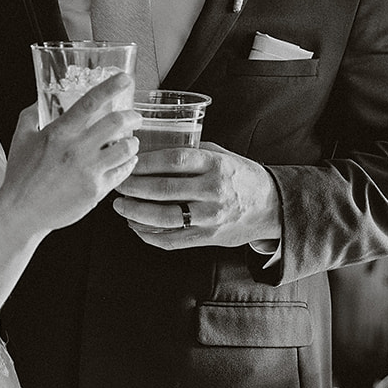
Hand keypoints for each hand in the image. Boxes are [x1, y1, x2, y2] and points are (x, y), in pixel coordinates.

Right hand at [0, 73, 140, 233]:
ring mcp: (88, 171)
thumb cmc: (20, 175)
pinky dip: (129, 163)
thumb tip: (41, 99)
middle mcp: (76, 150)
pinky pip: (122, 172)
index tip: (125, 79)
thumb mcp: (21, 138)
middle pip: (117, 123)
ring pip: (126, 148)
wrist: (21, 212)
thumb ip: (32, 114)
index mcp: (59, 133)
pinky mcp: (96, 191)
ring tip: (131, 141)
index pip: (90, 102)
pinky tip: (127, 160)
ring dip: (133, 141)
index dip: (111, 87)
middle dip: (132, 116)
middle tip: (135, 117)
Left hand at [113, 142, 280, 248]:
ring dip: (136, 213)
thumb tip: (152, 148)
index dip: (146, 162)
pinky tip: (136, 226)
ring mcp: (211, 217)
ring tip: (120, 207)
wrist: (270, 206)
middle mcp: (213, 190)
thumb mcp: (221, 155)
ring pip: (164, 217)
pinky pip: (172, 239)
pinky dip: (149, 234)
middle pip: (164, 189)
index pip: (174, 160)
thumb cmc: (239, 175)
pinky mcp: (208, 237)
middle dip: (134, 187)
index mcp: (215, 164)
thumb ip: (192, 152)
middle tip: (117, 184)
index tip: (127, 161)